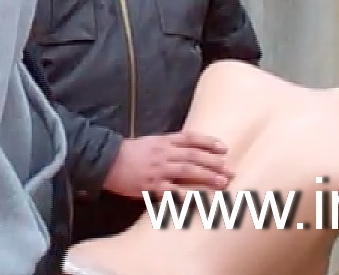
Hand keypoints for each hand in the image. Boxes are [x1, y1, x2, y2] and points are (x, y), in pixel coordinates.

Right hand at [101, 130, 230, 196]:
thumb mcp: (151, 142)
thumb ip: (170, 145)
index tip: (224, 148)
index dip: (208, 142)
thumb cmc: (131, 153)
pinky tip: (196, 200)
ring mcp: (158, 170)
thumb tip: (191, 150)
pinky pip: (170, 191)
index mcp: (164, 141)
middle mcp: (164, 154)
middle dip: (214, 163)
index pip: (190, 138)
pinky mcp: (150, 186)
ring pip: (186, 171)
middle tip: (231, 171)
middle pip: (193, 156)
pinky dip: (183, 195)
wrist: (107, 162)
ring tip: (222, 183)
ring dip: (206, 177)